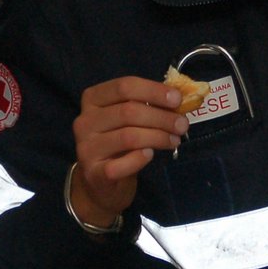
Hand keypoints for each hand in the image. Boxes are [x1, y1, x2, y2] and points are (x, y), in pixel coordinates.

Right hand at [69, 76, 187, 227]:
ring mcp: (86, 148)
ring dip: (158, 137)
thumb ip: (147, 105)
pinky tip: (151, 155)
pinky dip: (140, 158)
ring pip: (128, 137)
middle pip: (128, 112)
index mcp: (93, 99)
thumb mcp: (129, 119)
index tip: (177, 99)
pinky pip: (122, 164)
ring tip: (175, 140)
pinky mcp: (94, 173)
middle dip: (161, 117)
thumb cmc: (119, 143)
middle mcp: (85, 121)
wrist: (100, 182)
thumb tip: (178, 97)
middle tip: (182, 124)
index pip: (124, 86)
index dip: (153, 91)